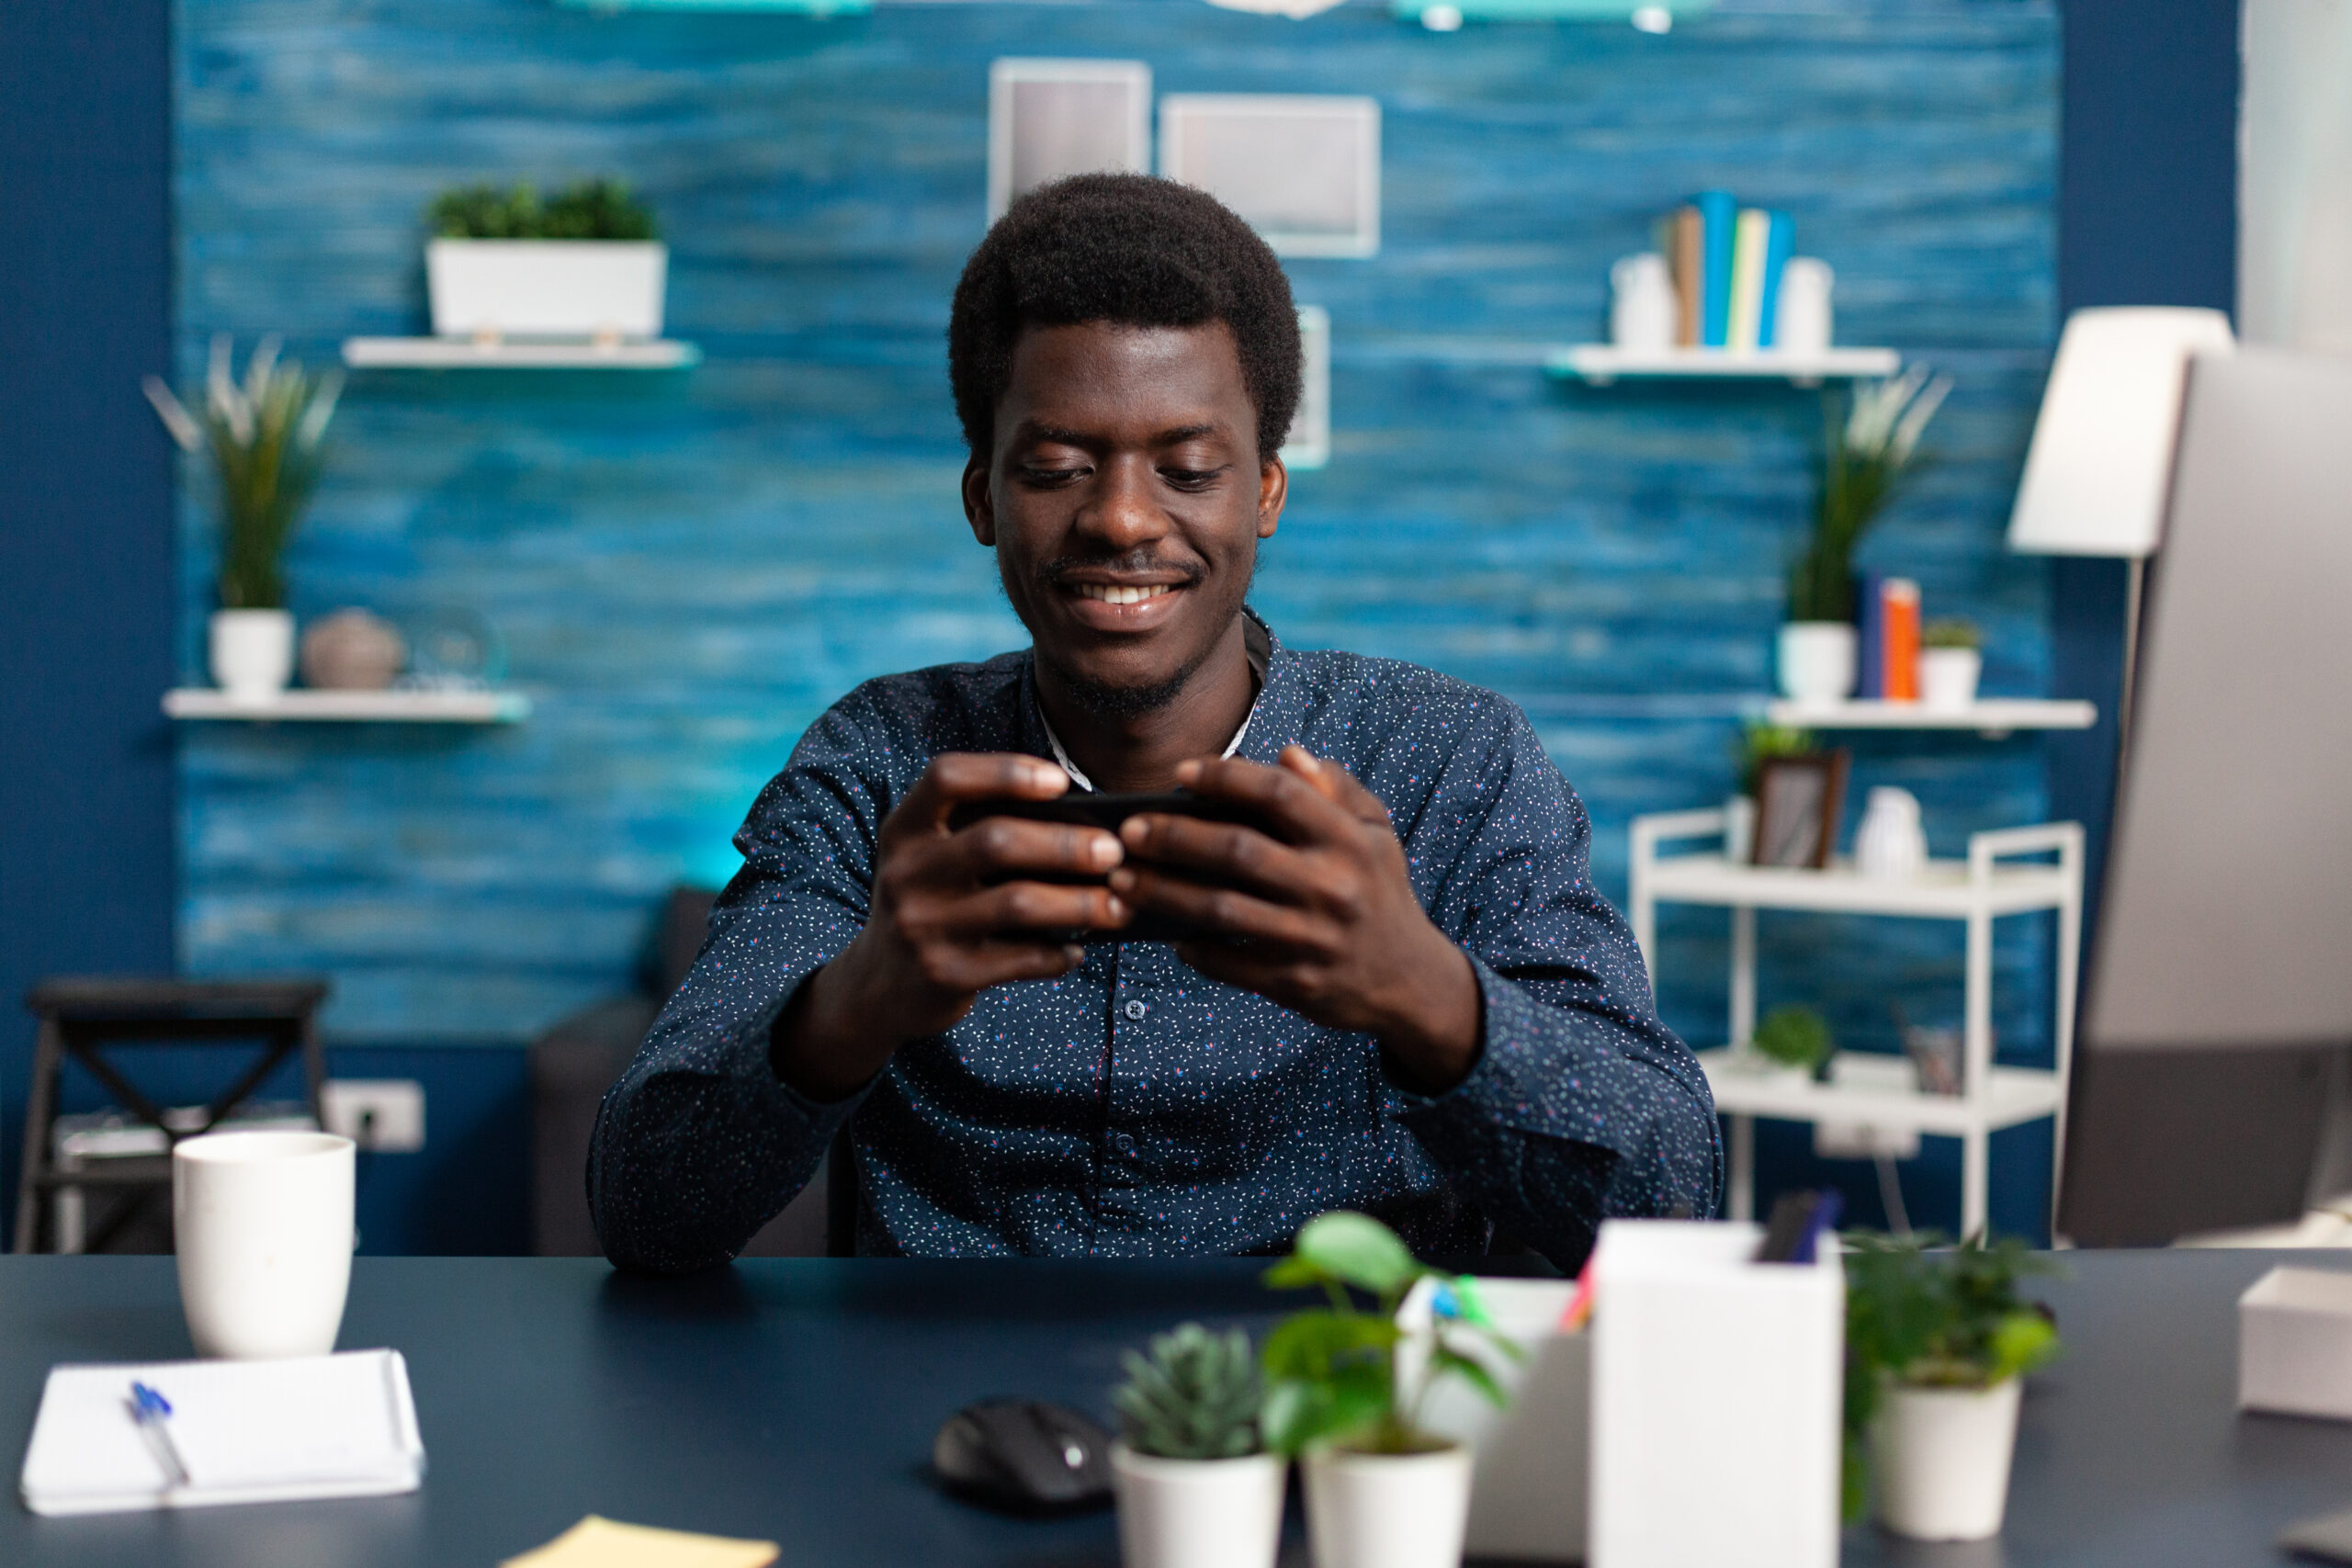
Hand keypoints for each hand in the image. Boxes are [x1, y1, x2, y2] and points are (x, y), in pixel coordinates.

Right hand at [772, 752, 1129, 1098]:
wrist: (878, 985)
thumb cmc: (930, 904)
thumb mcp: (930, 860)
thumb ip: (980, 833)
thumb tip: (1082, 824)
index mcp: (903, 830)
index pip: (947, 777)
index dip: (1006, 772)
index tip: (1061, 782)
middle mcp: (905, 873)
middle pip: (996, 840)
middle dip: (1066, 844)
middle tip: (1114, 851)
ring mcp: (922, 926)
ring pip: (1018, 903)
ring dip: (1080, 903)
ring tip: (1120, 905)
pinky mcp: (944, 974)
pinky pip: (1021, 958)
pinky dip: (1060, 953)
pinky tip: (1079, 948)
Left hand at [1109, 746, 1481, 1094]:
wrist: (1411, 980)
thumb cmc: (1380, 892)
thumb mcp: (1376, 833)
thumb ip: (1335, 788)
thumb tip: (1287, 753)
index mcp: (1349, 841)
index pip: (1280, 794)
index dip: (1226, 777)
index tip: (1181, 772)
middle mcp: (1331, 887)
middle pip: (1237, 851)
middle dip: (1174, 837)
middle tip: (1129, 831)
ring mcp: (1312, 939)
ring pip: (1220, 910)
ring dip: (1163, 892)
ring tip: (1123, 879)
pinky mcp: (1295, 982)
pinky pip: (1228, 963)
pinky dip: (1192, 947)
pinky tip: (1166, 933)